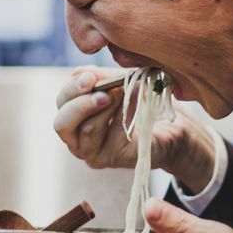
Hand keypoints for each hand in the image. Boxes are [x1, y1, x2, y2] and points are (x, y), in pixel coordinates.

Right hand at [53, 66, 216, 189]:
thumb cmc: (140, 102)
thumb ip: (100, 78)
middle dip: (81, 104)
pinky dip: (127, 113)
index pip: (61, 103)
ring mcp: (94, 154)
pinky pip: (116, 135)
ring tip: (125, 92)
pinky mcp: (114, 159)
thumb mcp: (118, 84)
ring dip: (109, 106)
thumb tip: (80, 73)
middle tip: (103, 91)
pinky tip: (140, 100)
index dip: (72, 88)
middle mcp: (77, 140)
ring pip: (89, 129)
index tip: (90, 75)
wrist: (172, 127)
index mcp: (74, 117)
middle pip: (62, 124)